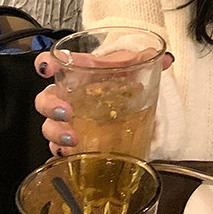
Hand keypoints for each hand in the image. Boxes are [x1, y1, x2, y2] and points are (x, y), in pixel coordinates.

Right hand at [33, 48, 173, 156]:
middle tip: (68, 112)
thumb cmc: (120, 76)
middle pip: (45, 99)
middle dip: (51, 106)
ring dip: (56, 133)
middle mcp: (68, 94)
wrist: (125, 97)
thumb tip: (168, 59)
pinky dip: (61, 152)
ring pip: (49, 125)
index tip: (47, 67)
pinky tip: (70, 155)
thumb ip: (144, 59)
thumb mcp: (130, 65)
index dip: (45, 63)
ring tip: (73, 139)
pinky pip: (58, 148)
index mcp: (78, 71)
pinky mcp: (73, 138)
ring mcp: (68, 118)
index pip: (52, 61)